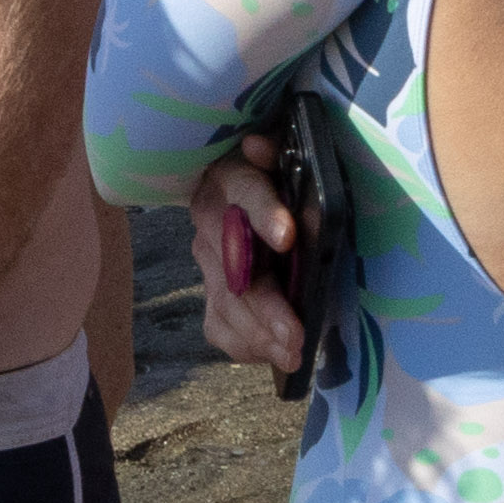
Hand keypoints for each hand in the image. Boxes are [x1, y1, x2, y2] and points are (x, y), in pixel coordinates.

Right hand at [185, 152, 313, 386]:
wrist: (240, 188)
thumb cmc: (278, 175)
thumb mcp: (284, 158)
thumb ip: (279, 155)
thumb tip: (258, 147)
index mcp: (232, 178)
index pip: (245, 191)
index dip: (264, 213)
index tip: (287, 237)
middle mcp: (210, 220)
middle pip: (235, 267)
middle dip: (267, 305)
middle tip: (296, 334)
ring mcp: (207, 261)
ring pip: (225, 302)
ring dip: (259, 333)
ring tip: (293, 354)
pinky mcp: (209, 291)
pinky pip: (217, 325)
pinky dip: (243, 345)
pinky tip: (271, 355)